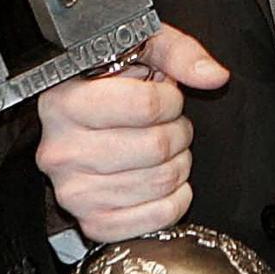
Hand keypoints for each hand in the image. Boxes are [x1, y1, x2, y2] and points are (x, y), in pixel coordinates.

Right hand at [35, 23, 230, 242]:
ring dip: (178, 163)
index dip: (171, 100)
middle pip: (156, 147)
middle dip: (178, 132)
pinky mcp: (92, 222)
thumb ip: (179, 54)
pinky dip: (176, 199)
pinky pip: (157, 217)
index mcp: (63, 102)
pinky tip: (165, 179)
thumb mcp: (141, 51)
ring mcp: (73, 192)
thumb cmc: (113, 87)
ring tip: (164, 149)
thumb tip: (213, 76)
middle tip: (170, 125)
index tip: (166, 97)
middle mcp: (61, 151)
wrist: (85, 129)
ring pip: (161, 182)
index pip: (144, 106)